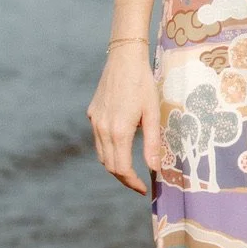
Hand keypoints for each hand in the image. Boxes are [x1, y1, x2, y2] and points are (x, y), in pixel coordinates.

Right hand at [87, 43, 160, 196]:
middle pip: (109, 165)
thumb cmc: (143, 84)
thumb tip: (154, 169)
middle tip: (139, 183)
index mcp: (118, 131)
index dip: (132, 182)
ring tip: (130, 169)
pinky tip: (121, 146)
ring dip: (114, 165)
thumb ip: (153, 143)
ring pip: (101, 154)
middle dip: (123, 178)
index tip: (143, 188)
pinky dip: (108, 149)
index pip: (121, 168)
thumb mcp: (152, 114)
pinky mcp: (92, 114)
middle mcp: (102, 128)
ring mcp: (95, 121)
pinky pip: (98, 139)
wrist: (124, 58)